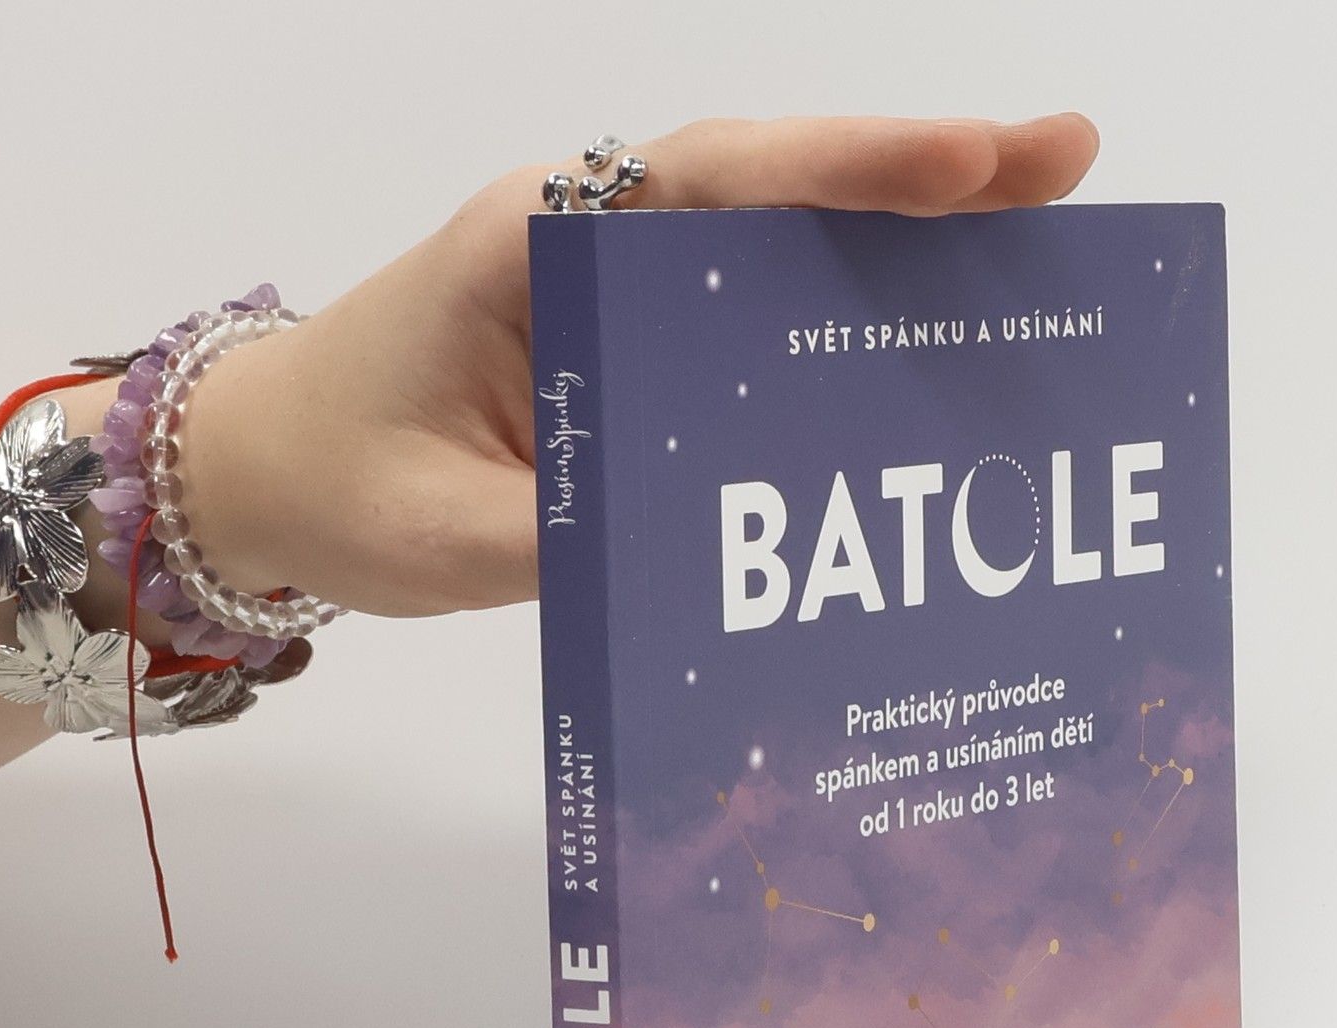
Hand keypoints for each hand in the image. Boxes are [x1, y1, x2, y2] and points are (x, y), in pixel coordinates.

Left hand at [180, 114, 1100, 618]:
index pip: (713, 182)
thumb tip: (730, 557)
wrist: (267, 477)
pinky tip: (932, 350)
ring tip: (1042, 246)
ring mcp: (623, 289)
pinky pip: (756, 320)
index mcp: (540, 242)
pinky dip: (846, 324)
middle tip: (1068, 168)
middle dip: (924, 180)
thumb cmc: (337, 482)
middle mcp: (597, 241)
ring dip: (907, 248)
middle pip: (780, 193)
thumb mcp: (445, 531)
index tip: (967, 161)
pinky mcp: (637, 346)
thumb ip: (580, 537)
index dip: (846, 171)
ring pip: (783, 250)